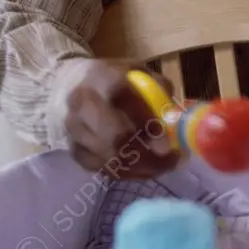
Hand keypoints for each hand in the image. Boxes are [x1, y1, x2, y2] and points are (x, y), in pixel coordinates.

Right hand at [64, 60, 182, 178]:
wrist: (76, 85)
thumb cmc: (118, 80)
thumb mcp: (141, 74)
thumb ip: (159, 91)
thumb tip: (173, 120)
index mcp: (103, 77)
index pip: (125, 100)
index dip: (148, 123)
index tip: (167, 143)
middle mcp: (82, 102)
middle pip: (113, 137)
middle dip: (146, 154)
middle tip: (170, 160)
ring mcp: (74, 129)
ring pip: (111, 159)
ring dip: (142, 167)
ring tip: (165, 166)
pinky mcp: (74, 149)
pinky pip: (104, 169)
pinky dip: (128, 173)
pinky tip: (145, 168)